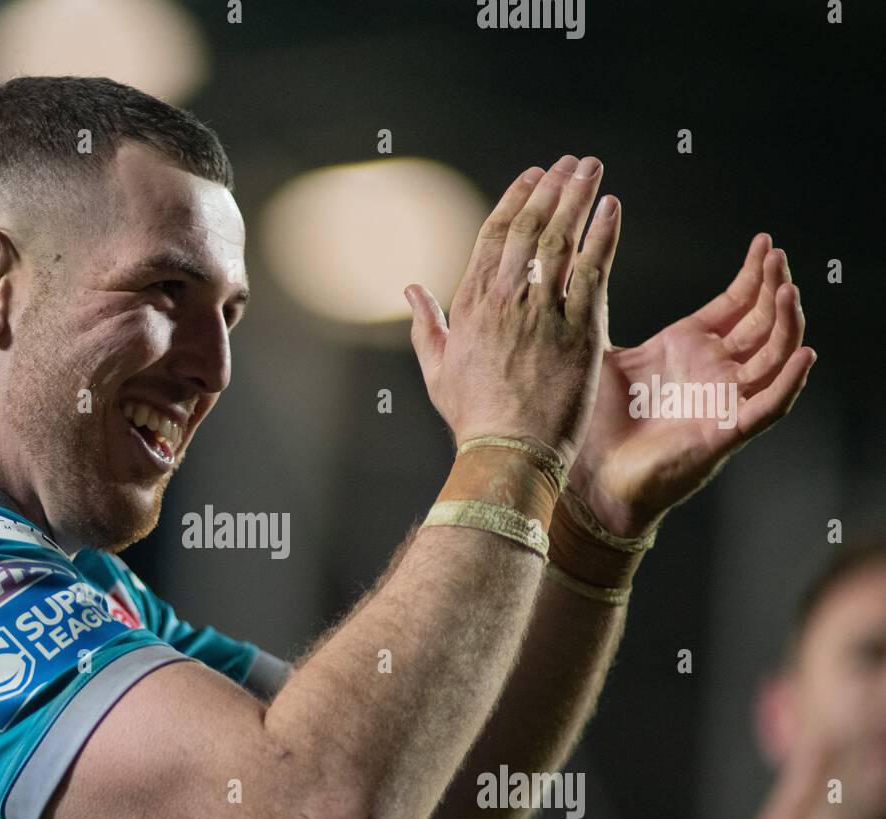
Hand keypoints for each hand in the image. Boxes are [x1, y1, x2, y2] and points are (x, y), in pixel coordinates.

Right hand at [406, 155, 619, 469]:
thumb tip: (411, 289)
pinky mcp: (579, 328)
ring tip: (592, 169)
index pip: (494, 235)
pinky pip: (593, 268)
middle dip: (552, 188)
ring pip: (561, 238)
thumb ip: (426, 324)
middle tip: (571, 162)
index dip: (516, 199)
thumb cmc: (474, 418)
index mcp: (471, 305)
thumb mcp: (436, 370)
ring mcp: (542, 312)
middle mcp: (504, 300)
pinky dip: (603, 234)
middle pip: (530, 226)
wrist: (509, 451)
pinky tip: (612, 208)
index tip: (534, 177)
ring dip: (578, 197)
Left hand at [567, 234, 815, 536]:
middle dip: (773, 288)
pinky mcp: (725, 431)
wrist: (592, 476)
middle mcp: (713, 371)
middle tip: (778, 258)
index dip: (752, 275)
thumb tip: (583, 283)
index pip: (735, 303)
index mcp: (687, 348)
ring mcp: (723, 400)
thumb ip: (603, 319)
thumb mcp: (605, 360)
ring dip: (787, 325)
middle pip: (761, 322)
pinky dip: (788, 383)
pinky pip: (769, 406)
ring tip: (789, 291)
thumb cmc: (598, 425)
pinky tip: (803, 356)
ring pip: (773, 357)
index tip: (763, 243)